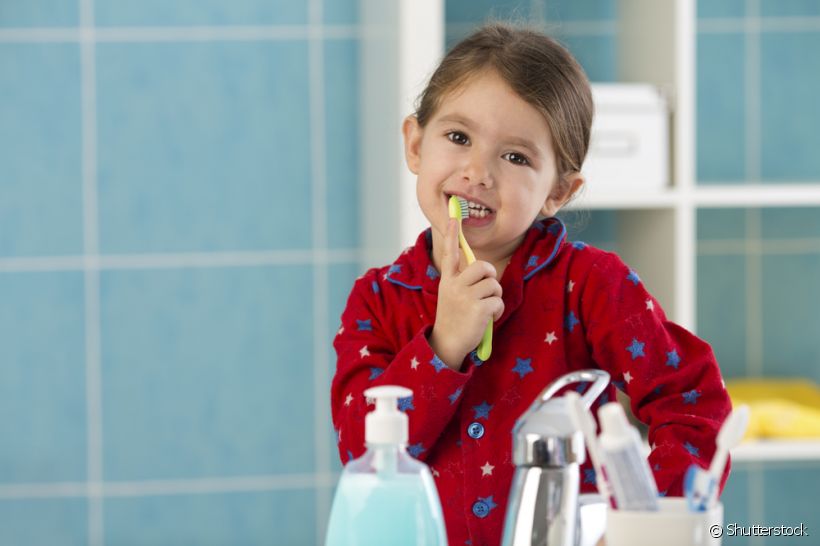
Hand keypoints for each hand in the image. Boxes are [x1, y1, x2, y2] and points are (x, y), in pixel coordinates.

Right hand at [429, 218, 503, 369]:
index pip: (450, 253)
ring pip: (493, 284)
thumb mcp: (451, 295)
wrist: (446, 343)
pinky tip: (487, 319)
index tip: (454, 215)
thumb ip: (462, 281)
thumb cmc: (453, 317)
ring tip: (484, 308)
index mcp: (447, 280)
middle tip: (486, 289)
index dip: (453, 234)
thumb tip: (481, 270)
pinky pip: (497, 301)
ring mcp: (465, 297)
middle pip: (483, 267)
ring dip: (494, 297)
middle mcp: (454, 285)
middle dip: (490, 276)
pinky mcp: (478, 309)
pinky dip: (497, 311)